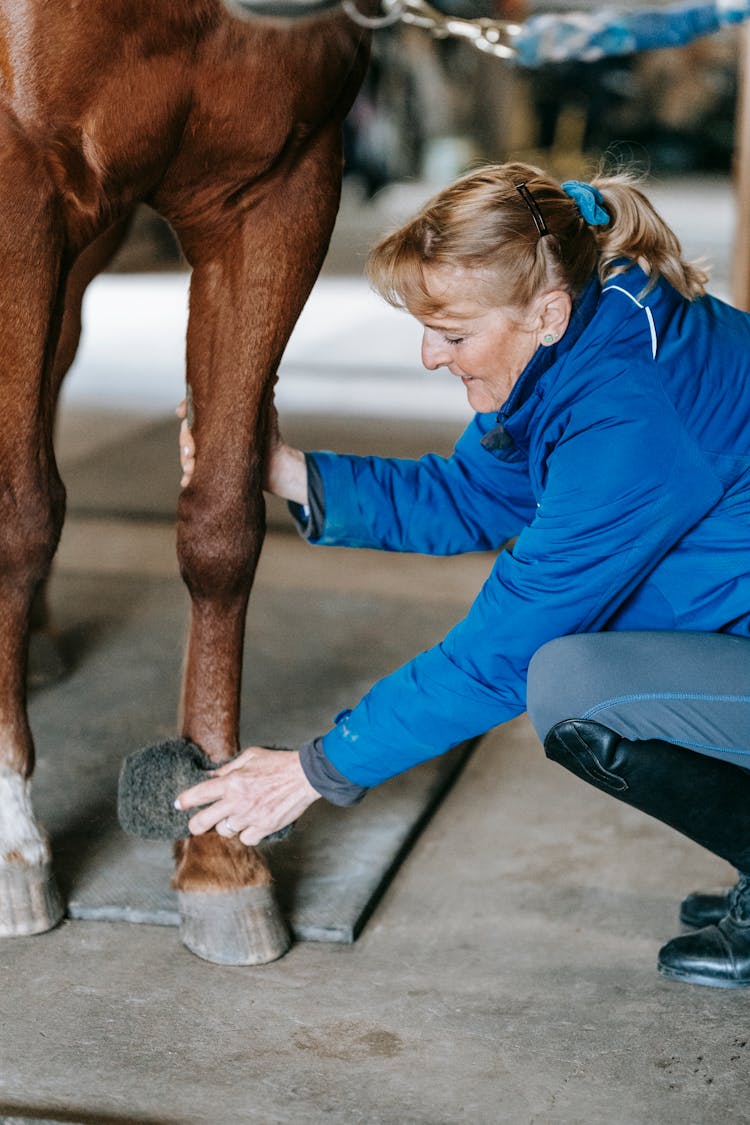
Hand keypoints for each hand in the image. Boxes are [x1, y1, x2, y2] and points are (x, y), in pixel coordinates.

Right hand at [175, 398, 306, 502]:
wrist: (277, 467)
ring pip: (187, 453)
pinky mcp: (209, 469)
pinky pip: (193, 472)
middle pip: (187, 432)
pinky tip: (187, 481)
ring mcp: (208, 451)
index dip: (185, 407)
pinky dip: (188, 477)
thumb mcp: (266, 414)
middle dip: (185, 441)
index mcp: (218, 417)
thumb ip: (264, 395)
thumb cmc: (270, 437)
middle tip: (191, 452)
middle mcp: (210, 433)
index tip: (180, 412)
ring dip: (185, 461)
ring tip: (191, 468)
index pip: (196, 408)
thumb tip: (274, 378)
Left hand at [175, 746, 319, 845]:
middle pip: (202, 822)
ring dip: (228, 825)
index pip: (198, 794)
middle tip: (196, 825)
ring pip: (225, 831)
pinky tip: (253, 823)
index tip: (179, 804)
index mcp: (231, 781)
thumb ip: (228, 769)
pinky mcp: (264, 828)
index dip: (184, 801)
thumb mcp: (250, 757)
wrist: (305, 776)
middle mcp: (237, 801)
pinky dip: (247, 833)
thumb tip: (209, 777)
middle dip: (195, 825)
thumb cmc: (277, 763)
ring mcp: (250, 817)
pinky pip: (246, 839)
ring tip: (238, 815)